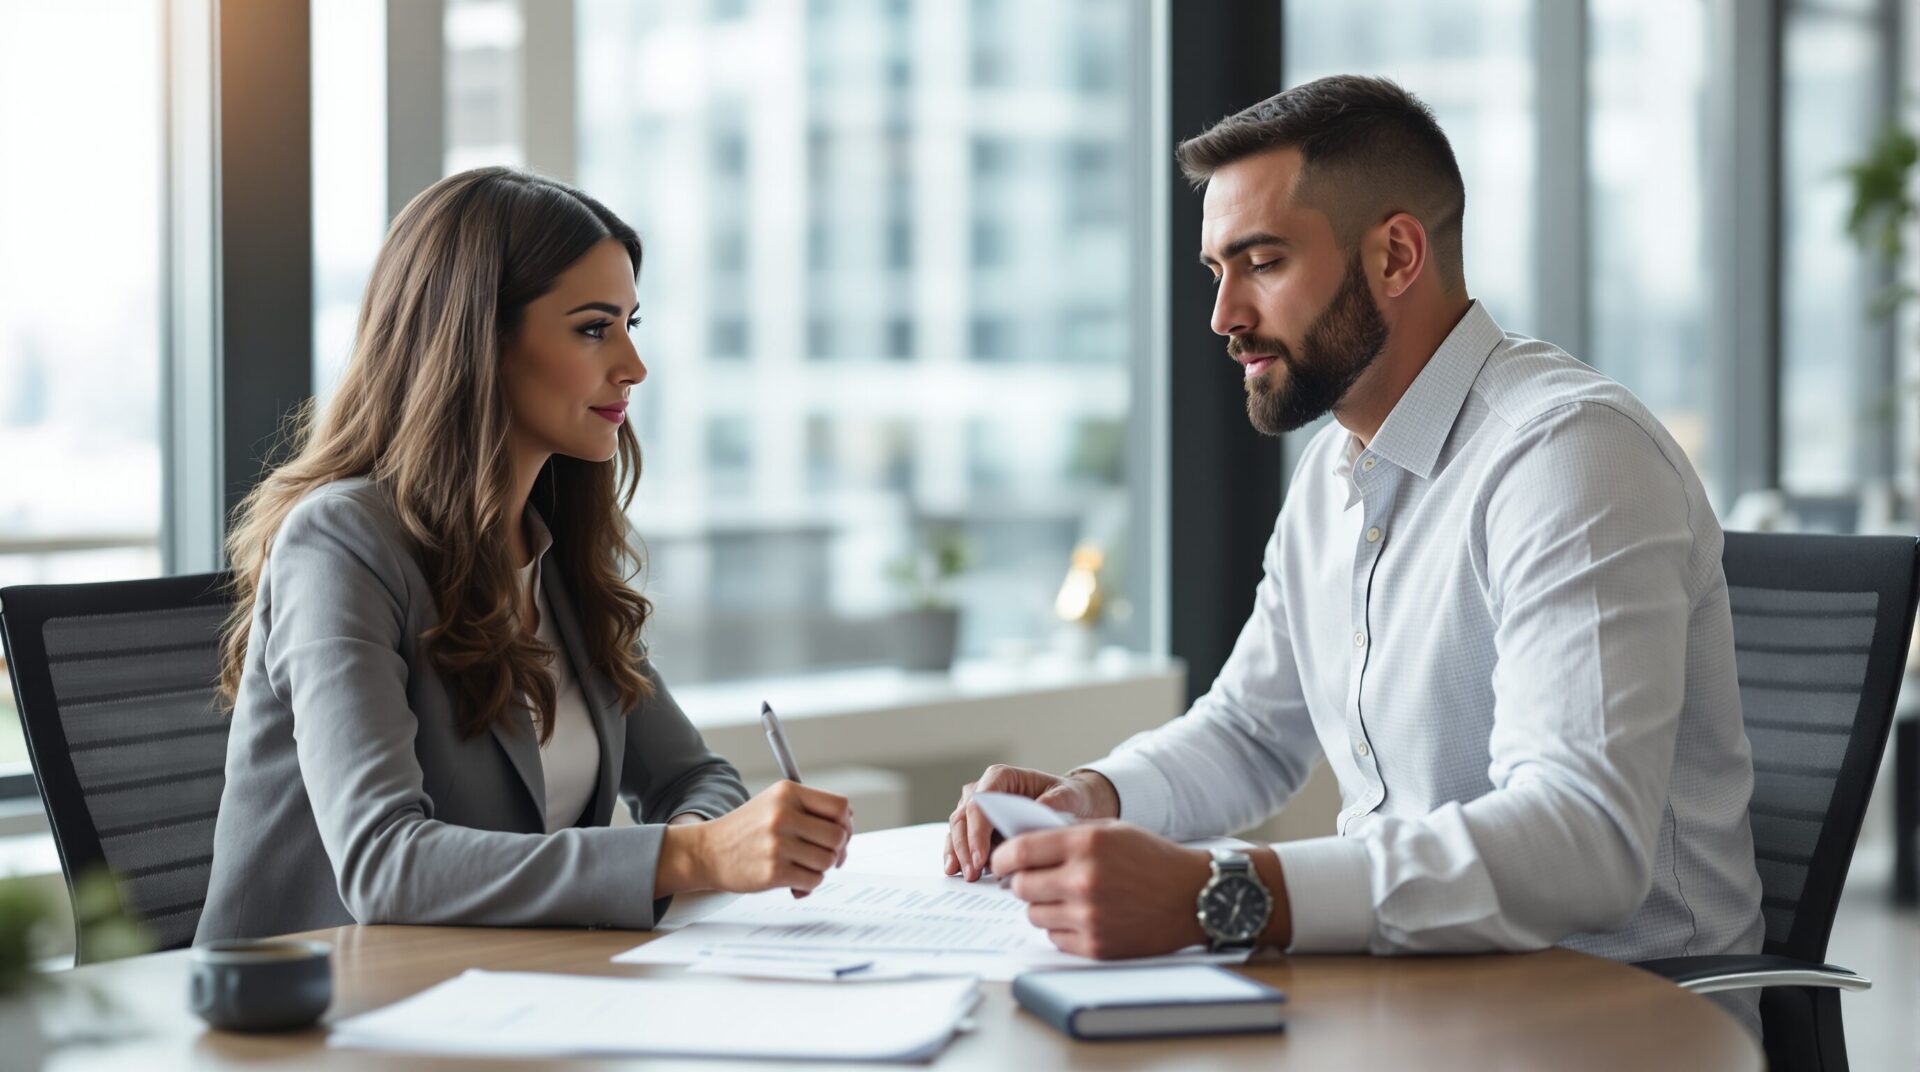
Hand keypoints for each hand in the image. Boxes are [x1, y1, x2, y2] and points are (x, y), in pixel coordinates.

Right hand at [656, 781, 851, 897]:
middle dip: (837, 849)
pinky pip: (813, 881)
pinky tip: (795, 880)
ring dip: (821, 868)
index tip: (839, 833)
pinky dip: (809, 884)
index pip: (840, 806)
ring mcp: (778, 843)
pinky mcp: (773, 871)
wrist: (707, 851)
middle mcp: (783, 814)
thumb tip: (848, 827)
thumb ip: (810, 810)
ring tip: (803, 866)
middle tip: (826, 856)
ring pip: (827, 860)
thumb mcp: (775, 804)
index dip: (846, 823)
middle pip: (838, 835)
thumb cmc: (747, 830)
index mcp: (787, 792)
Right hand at [945, 764, 1118, 881]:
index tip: (981, 857)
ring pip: (957, 829)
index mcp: (1001, 777)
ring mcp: (977, 808)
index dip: (977, 830)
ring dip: (958, 853)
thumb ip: (1052, 803)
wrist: (1068, 803)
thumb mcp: (1067, 796)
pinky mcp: (976, 826)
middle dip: (966, 847)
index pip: (980, 802)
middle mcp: (983, 789)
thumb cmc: (1065, 796)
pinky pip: (960, 840)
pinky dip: (957, 855)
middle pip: (963, 817)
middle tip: (973, 873)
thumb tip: (1035, 818)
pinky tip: (956, 871)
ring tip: (967, 876)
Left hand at [989, 821, 1210, 959]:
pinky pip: (1054, 938)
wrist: (1194, 897)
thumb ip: (1067, 835)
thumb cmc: (1153, 860)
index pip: (1019, 851)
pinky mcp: (1095, 945)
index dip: (1003, 857)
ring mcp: (1089, 916)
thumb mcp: (1111, 831)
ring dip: (1043, 906)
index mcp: (1086, 845)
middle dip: (1023, 881)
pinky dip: (1061, 928)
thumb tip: (1021, 844)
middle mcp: (1084, 880)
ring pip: (1034, 914)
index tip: (1001, 862)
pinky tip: (1083, 916)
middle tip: (1036, 879)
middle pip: (1020, 886)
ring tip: (1066, 897)